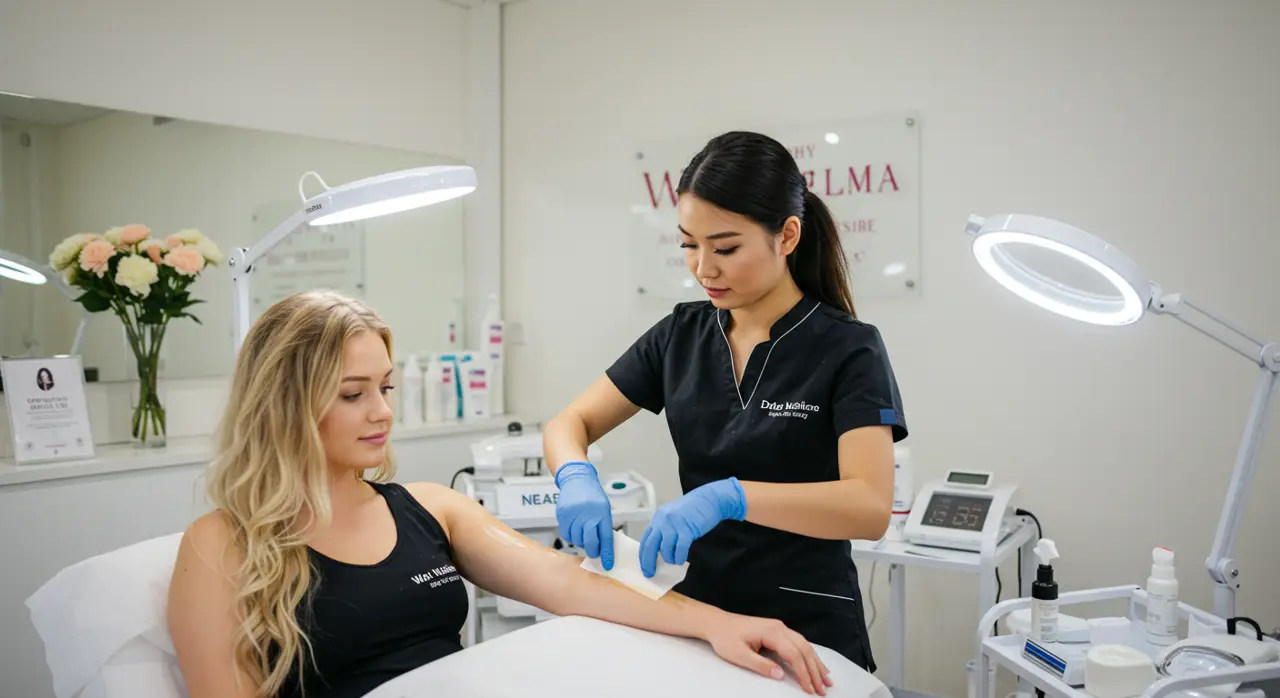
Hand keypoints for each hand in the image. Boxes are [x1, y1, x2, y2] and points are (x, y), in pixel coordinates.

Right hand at [554, 461, 613, 569]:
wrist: (577, 479)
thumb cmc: (593, 495)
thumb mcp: (603, 508)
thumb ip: (603, 525)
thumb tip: (603, 547)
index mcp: (602, 512)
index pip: (606, 537)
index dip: (607, 553)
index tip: (607, 564)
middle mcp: (588, 513)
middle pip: (590, 541)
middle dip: (593, 550)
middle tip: (594, 552)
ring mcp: (574, 514)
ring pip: (576, 539)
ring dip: (581, 542)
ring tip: (584, 535)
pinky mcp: (562, 514)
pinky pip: (566, 533)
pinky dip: (571, 536)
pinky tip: (575, 530)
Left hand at [639, 477, 745, 576]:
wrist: (710, 499)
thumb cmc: (693, 510)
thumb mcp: (673, 517)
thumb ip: (665, 530)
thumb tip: (659, 552)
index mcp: (658, 518)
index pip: (645, 539)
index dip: (643, 555)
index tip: (644, 567)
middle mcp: (663, 520)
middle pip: (650, 545)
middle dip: (648, 562)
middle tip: (651, 573)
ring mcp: (675, 524)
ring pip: (665, 548)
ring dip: (669, 559)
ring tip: (675, 561)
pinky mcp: (687, 529)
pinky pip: (680, 548)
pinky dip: (680, 557)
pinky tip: (682, 559)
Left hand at [702, 613, 832, 695]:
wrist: (717, 623)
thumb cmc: (725, 637)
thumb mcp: (739, 655)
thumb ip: (760, 665)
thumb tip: (780, 675)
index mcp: (771, 632)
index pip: (794, 655)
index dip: (803, 673)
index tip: (809, 688)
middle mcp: (779, 628)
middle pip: (804, 649)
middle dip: (815, 671)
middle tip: (822, 689)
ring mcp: (779, 628)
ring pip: (805, 645)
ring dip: (816, 663)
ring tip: (826, 679)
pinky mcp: (777, 630)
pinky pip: (799, 642)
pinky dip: (809, 655)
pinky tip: (815, 663)